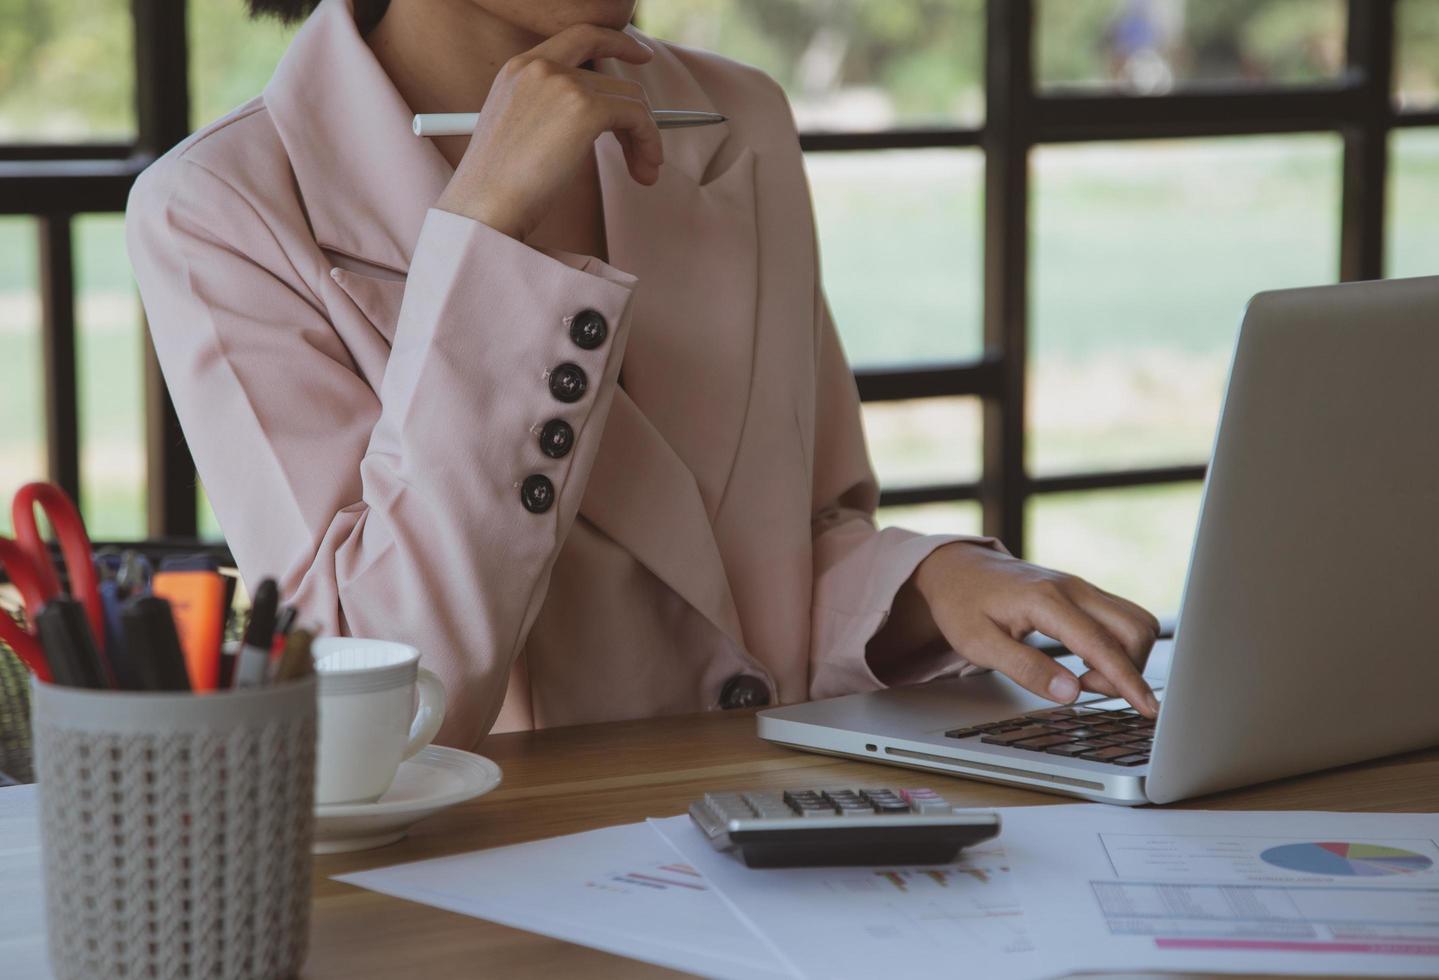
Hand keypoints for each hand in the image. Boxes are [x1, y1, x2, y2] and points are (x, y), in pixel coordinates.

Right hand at [436, 25, 661, 240]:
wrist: (484, 208)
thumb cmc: (499, 186)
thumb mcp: (519, 129)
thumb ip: (553, 110)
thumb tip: (607, 120)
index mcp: (519, 68)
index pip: (580, 36)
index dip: (616, 42)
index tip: (641, 56)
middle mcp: (540, 67)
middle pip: (615, 81)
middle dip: (637, 120)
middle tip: (643, 158)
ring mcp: (563, 84)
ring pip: (632, 100)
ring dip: (645, 138)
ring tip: (644, 172)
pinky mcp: (585, 109)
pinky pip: (638, 118)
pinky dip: (649, 143)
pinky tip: (644, 169)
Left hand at [913, 542, 1161, 716]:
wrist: (958, 567)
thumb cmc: (962, 604)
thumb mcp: (978, 644)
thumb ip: (1026, 668)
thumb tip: (1071, 693)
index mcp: (1045, 600)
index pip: (1101, 645)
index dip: (1127, 680)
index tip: (1147, 709)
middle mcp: (1072, 588)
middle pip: (1134, 629)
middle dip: (1127, 670)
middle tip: (1086, 689)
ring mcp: (1082, 587)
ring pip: (1136, 621)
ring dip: (1126, 657)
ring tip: (1085, 676)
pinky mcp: (1085, 593)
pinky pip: (1123, 617)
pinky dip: (1119, 645)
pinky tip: (1087, 661)